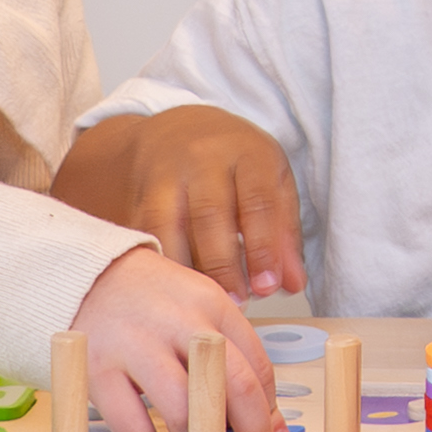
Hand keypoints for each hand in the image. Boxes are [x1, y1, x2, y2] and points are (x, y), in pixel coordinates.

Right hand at [67, 242, 274, 431]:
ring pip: (184, 411)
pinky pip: (133, 427)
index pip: (256, 367)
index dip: (268, 412)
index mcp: (211, 304)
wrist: (86, 276)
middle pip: (232, 386)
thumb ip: (232, 357)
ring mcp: (135, 345)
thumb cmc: (152, 302)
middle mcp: (177, 321)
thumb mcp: (200, 311)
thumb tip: (266, 422)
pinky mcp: (98, 369)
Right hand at [68, 105, 306, 302]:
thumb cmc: (236, 163)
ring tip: (205, 300)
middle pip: (210, 214)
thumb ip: (284, 232)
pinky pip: (145, 233)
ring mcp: (165, 174)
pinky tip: (174, 288)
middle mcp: (202, 158)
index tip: (268, 286)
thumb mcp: (272, 182)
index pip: (257, 202)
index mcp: (246, 152)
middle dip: (224, 264)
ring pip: (170, 225)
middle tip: (238, 301)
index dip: (263, 248)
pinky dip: (160, 263)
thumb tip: (292, 283)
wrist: (178, 130)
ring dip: (187, 269)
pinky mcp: (139, 195)